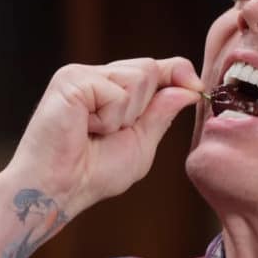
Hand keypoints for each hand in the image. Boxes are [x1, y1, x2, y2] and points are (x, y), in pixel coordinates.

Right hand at [4, 57, 202, 216]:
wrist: (59, 189)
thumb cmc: (93, 173)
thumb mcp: (141, 143)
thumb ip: (162, 113)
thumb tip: (190, 88)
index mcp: (113, 89)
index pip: (156, 68)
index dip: (179, 74)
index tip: (197, 87)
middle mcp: (97, 76)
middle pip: (151, 68)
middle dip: (145, 108)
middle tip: (112, 133)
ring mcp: (82, 74)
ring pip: (139, 76)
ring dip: (126, 115)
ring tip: (96, 131)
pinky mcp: (71, 79)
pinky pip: (117, 91)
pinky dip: (108, 118)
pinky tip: (84, 128)